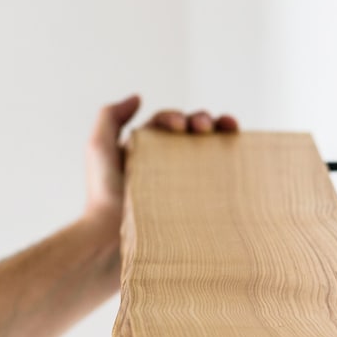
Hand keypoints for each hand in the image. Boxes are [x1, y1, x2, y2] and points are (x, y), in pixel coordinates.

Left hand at [83, 95, 238, 225]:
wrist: (112, 239)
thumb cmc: (103, 195)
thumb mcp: (99, 148)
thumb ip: (110, 116)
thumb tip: (139, 97)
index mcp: (144, 151)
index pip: (167, 124)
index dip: (176, 118)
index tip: (179, 127)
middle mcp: (164, 166)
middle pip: (191, 135)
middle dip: (203, 121)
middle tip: (205, 128)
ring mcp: (180, 187)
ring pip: (207, 154)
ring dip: (221, 136)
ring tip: (229, 131)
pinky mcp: (193, 208)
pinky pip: (215, 184)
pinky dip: (229, 166)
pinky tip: (237, 157)